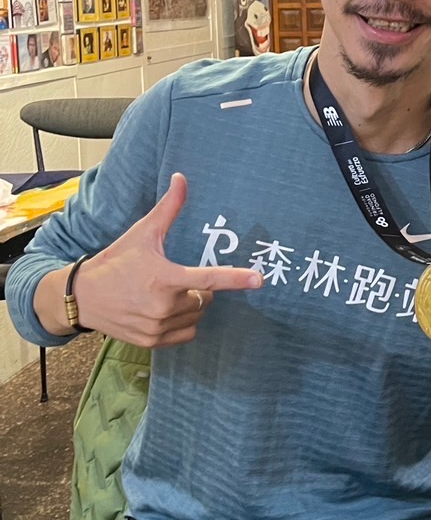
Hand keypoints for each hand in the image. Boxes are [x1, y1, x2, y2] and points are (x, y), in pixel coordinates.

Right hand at [68, 172, 261, 346]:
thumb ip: (169, 208)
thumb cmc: (116, 261)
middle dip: (198, 290)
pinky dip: (182, 324)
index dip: (237, 279)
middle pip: (206, 299)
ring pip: (196, 317)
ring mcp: (157, 327)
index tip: (259, 279)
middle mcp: (164, 306)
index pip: (209, 279)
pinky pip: (186, 334)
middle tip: (174, 280)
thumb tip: (181, 177)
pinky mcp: (152, 342)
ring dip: (191, 307)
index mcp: (165, 278)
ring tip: (165, 295)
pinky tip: (163, 311)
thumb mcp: (143, 233)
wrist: (82, 296)